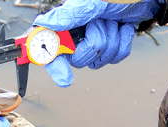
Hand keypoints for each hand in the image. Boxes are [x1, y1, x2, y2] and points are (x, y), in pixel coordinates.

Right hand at [33, 0, 161, 86]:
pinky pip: (114, 59)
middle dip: (96, 42)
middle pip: (78, 60)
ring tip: (113, 22)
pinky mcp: (109, 47)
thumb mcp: (92, 2)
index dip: (54, 64)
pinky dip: (123, 44)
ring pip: (99, 61)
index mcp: (66, 22)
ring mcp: (93, 42)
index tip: (65, 78)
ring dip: (112, 40)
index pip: (50, 48)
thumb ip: (69, 15)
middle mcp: (76, 34)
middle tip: (100, 22)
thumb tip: (44, 24)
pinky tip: (123, 29)